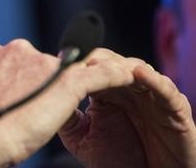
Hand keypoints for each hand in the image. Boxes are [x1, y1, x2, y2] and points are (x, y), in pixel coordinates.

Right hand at [0, 41, 150, 167]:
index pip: (19, 61)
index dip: (28, 79)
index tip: (31, 96)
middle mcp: (16, 50)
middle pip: (45, 64)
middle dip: (52, 82)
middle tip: (55, 105)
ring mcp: (41, 63)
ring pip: (73, 67)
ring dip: (84, 79)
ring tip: (93, 95)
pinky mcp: (66, 80)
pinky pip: (99, 74)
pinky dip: (114, 75)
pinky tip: (126, 79)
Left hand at [59, 50, 195, 167]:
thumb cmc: (118, 160)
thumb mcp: (82, 138)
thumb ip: (66, 116)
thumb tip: (44, 96)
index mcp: (108, 93)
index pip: (93, 68)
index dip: (79, 63)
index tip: (61, 60)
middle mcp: (130, 90)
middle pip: (114, 64)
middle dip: (99, 60)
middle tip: (83, 60)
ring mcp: (153, 97)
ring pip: (140, 70)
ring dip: (123, 66)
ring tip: (106, 66)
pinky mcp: (176, 110)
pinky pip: (167, 91)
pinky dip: (153, 80)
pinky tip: (139, 74)